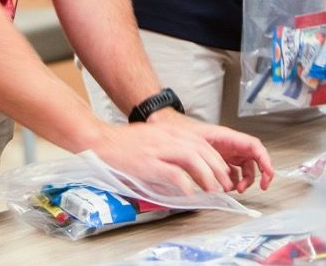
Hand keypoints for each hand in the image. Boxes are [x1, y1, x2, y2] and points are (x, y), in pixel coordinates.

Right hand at [90, 120, 243, 195]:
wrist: (101, 141)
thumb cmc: (122, 144)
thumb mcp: (151, 140)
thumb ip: (168, 151)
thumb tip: (184, 170)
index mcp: (169, 132)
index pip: (202, 143)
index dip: (216, 158)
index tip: (222, 172)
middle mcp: (167, 138)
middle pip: (201, 149)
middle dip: (217, 168)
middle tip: (224, 183)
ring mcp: (158, 150)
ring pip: (192, 158)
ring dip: (206, 174)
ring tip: (213, 188)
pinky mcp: (149, 163)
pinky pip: (173, 173)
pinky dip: (185, 184)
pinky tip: (190, 193)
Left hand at [146, 111, 274, 192]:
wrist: (169, 127)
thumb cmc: (182, 129)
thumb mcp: (196, 143)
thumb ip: (209, 159)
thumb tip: (222, 177)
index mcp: (228, 136)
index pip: (254, 146)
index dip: (265, 160)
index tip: (268, 174)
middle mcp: (230, 144)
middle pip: (254, 159)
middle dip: (259, 174)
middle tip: (259, 186)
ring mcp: (226, 152)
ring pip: (245, 168)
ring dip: (245, 180)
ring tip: (235, 189)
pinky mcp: (220, 159)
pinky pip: (234, 171)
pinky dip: (234, 181)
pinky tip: (227, 186)